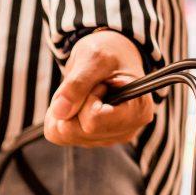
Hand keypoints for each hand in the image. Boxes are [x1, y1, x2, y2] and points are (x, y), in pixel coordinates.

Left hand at [44, 30, 153, 146]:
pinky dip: (57, 117)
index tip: (99, 84)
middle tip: (90, 86)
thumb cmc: (109, 54)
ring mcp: (107, 139)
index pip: (93, 121)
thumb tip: (60, 113)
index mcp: (137, 112)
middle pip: (75, 131)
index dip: (87, 99)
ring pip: (64, 135)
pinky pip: (58, 136)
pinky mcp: (89, 140)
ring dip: (64, 110)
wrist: (109, 56)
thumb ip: (77, 84)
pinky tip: (75, 103)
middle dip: (73, 105)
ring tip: (84, 92)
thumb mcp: (94, 58)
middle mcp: (125, 131)